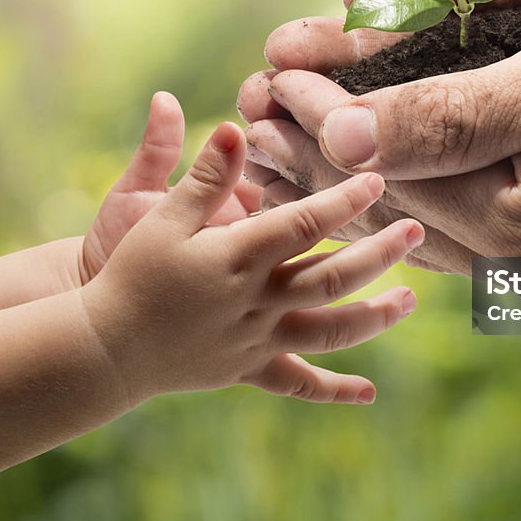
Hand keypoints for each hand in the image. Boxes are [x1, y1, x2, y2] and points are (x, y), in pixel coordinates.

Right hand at [84, 122, 423, 403]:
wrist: (103, 348)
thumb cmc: (130, 273)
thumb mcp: (159, 217)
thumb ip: (204, 176)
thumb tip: (234, 126)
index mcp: (238, 258)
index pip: (305, 225)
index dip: (345, 201)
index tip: (379, 180)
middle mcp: (257, 302)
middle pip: (332, 277)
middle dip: (380, 253)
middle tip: (417, 232)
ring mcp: (257, 341)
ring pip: (330, 330)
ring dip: (376, 316)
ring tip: (411, 300)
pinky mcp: (250, 369)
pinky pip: (299, 384)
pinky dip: (335, 389)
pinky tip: (368, 394)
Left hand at [239, 0, 520, 271]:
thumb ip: (448, 119)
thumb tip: (341, 140)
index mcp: (516, 226)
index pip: (384, 177)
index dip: (316, 123)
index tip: (262, 77)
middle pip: (391, 202)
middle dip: (317, 149)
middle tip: (253, 101)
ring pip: (421, 207)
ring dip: (356, 161)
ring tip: (292, 121)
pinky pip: (465, 210)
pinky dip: (412, 176)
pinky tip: (384, 156)